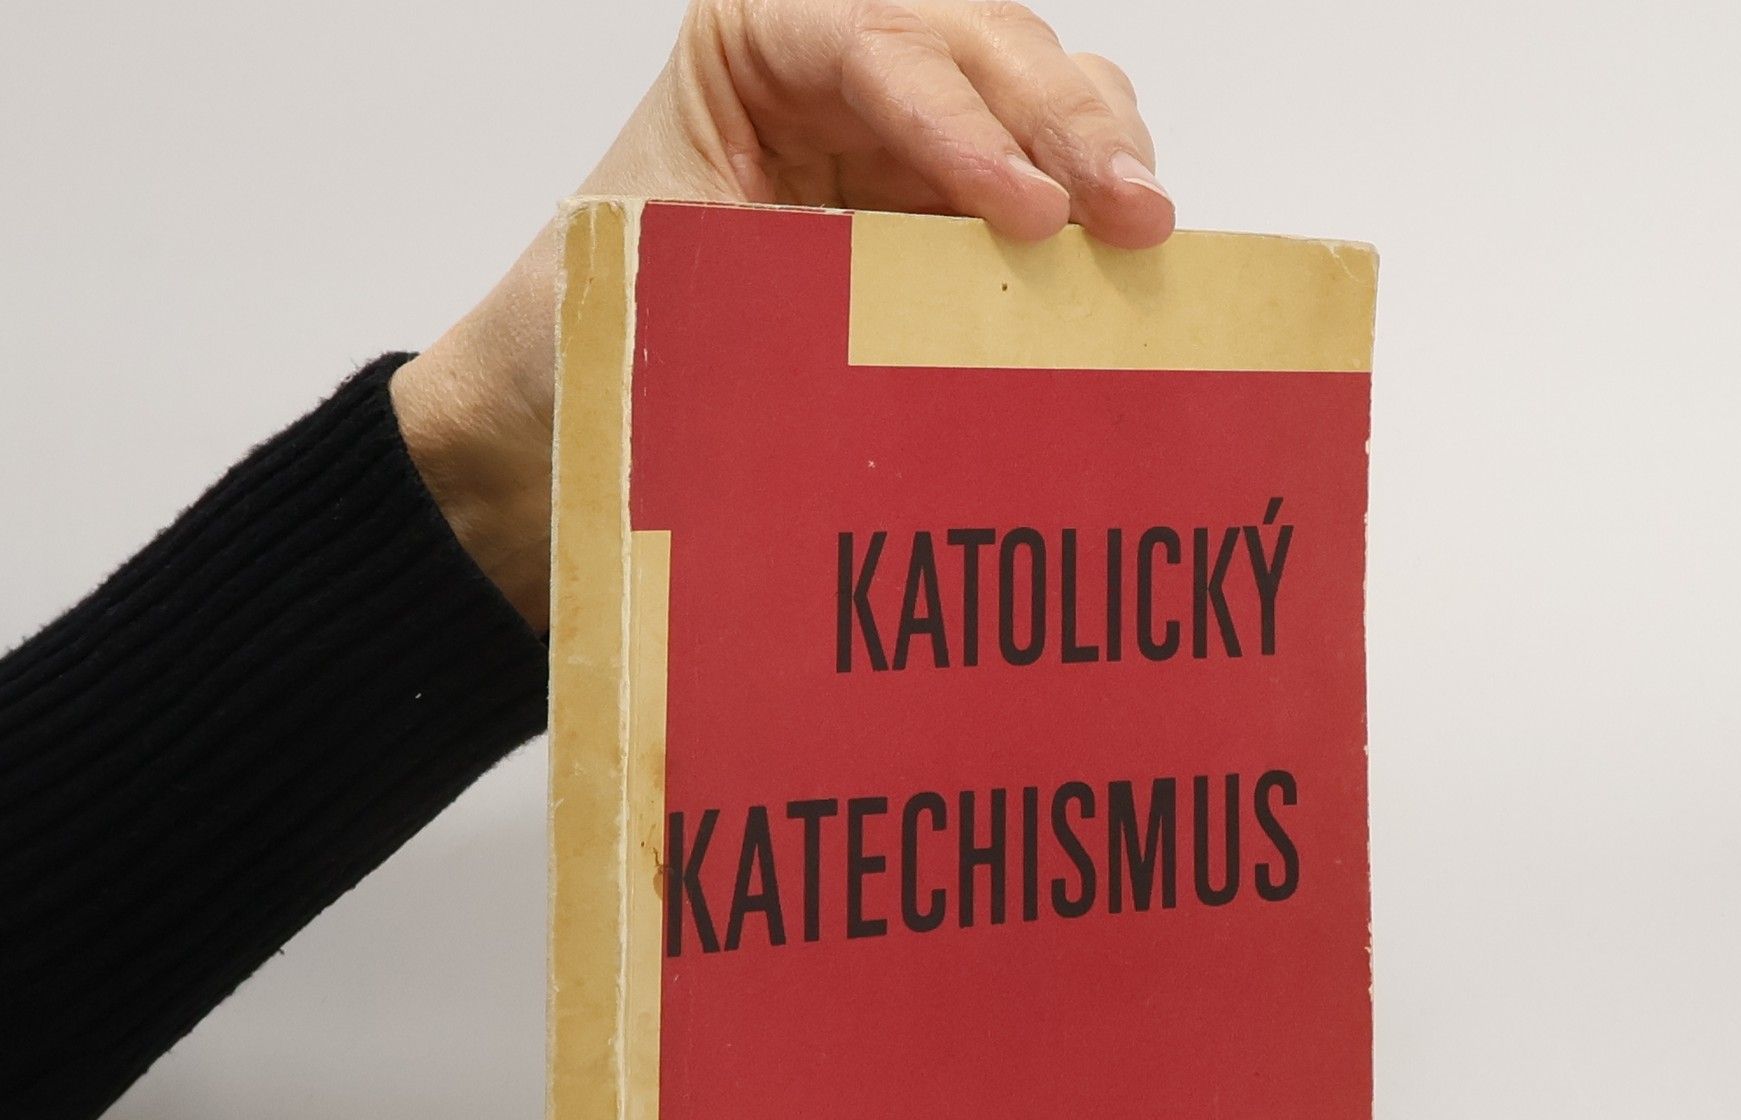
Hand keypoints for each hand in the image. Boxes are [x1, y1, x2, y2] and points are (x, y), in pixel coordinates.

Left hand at [391, 0, 1171, 623]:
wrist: (560, 417)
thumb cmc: (590, 337)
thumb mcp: (670, 282)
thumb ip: (786, 267)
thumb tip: (908, 307)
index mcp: (755, 46)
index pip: (876, 44)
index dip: (961, 117)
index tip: (1024, 206)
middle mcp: (841, 70)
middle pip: (981, 47)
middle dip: (1064, 123)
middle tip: (1128, 212)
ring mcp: (904, 134)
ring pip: (1031, 92)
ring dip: (1098, 150)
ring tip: (1145, 229)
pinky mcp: (942, 208)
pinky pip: (1038, 178)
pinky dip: (1088, 203)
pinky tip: (1126, 256)